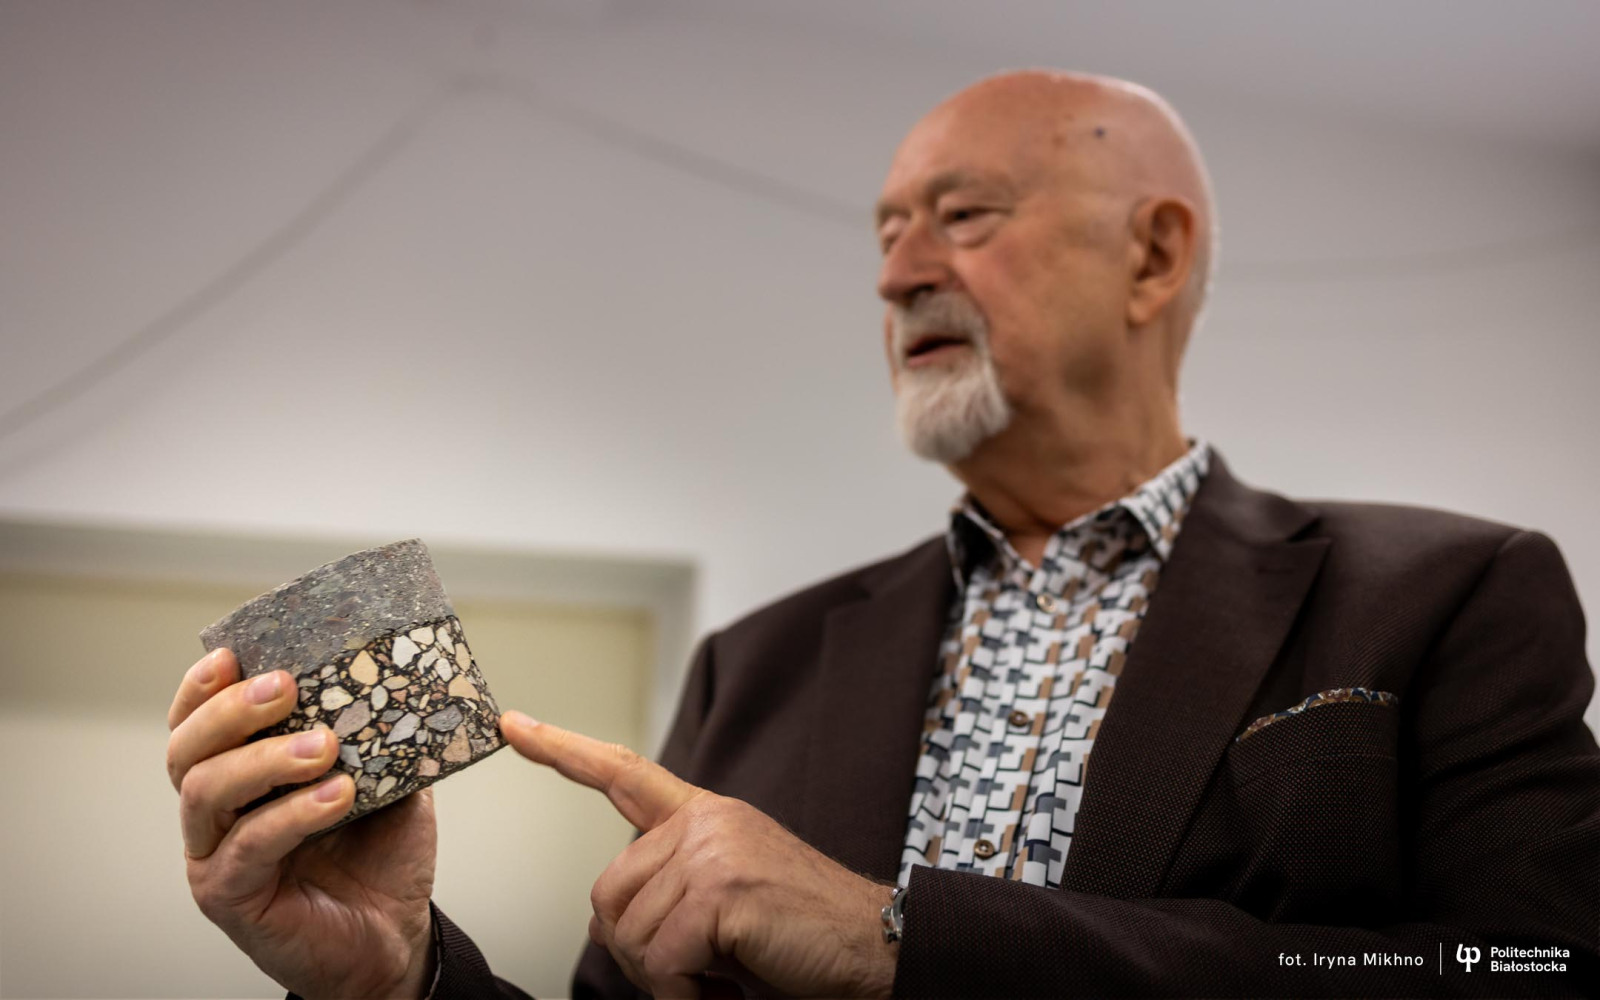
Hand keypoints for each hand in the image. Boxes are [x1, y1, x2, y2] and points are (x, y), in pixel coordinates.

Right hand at [167, 647, 437, 998]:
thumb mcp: (388, 780)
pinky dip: (292, 814)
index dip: (204, 687)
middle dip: (230, 711)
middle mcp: (215, 814)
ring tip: (325, 746)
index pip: (197, 723)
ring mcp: (215, 856)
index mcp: (240, 776)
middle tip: (286, 687)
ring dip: (264, 759)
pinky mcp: (230, 896)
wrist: (394, 936)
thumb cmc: (380, 855)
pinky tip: (337, 796)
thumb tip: (398, 676)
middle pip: (186, 751)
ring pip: (205, 792)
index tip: (234, 654)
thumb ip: (379, 734)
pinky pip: (248, 846)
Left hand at [499, 710, 898, 998]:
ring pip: (631, 934)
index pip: (622, 773)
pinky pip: (662, 957)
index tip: (514, 726)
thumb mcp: (726, 902)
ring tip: (723, 974)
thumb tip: (611, 926)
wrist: (877, 948)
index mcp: (706, 816)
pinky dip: (686, 991)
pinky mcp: (722, 889)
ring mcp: (714, 850)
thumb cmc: (802, 935)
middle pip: (607, 895)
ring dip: (668, 978)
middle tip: (697, 970)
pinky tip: (727, 987)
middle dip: (639, 952)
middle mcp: (706, 821)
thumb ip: (671, 891)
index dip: (562, 750)